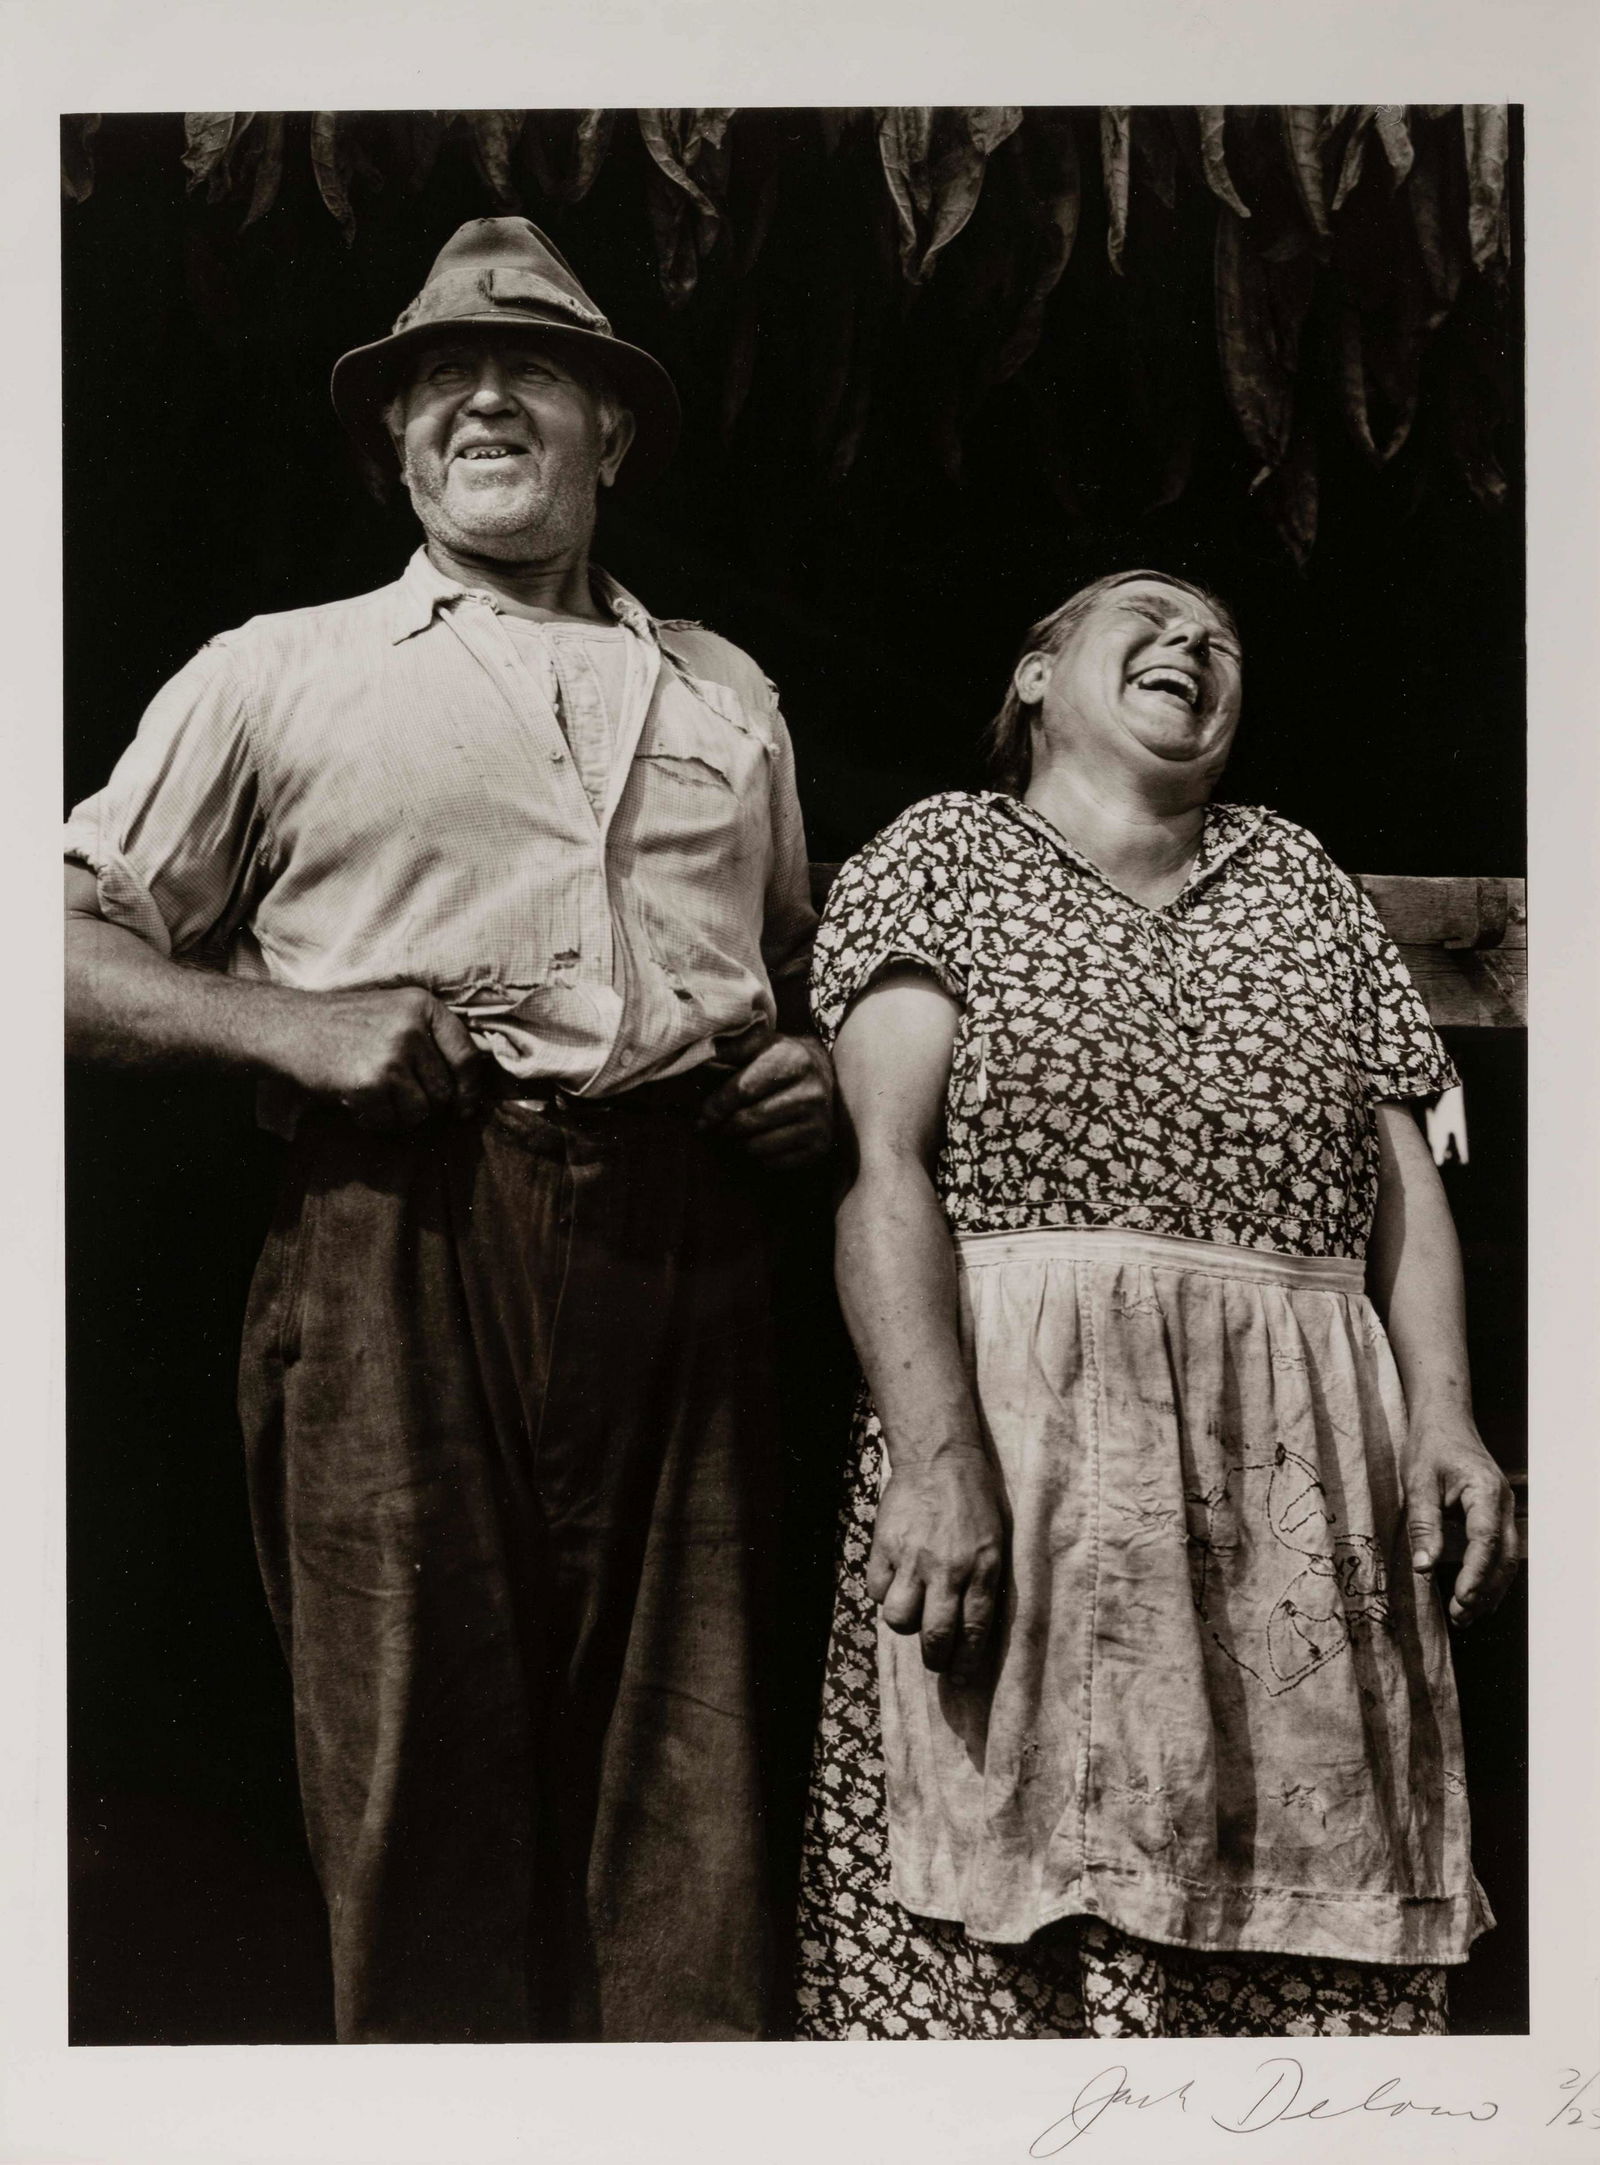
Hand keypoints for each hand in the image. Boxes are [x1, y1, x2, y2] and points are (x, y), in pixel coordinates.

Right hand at [270, 985, 484, 1130]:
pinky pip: (390, 1121)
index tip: (465, 1107)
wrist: (288, 1027)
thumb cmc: (345, 1024)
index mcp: (424, 1006)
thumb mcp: (395, 1013)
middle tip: (396, 1096)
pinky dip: (374, 1120)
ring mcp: (390, 1055)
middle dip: (425, 1103)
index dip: (470, 1089)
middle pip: (444, 1091)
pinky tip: (357, 1102)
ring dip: (399, 1115)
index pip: (467, 1056)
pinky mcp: (368, 1082)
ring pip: (420, 1111)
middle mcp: (411, 1028)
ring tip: (374, 1096)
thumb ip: (431, 1039)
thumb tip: (471, 1089)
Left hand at [698, 1021, 834, 1167]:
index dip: (715, 1106)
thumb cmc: (780, 1059)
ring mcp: (818, 1122)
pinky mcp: (819, 1146)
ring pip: (757, 1146)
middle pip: (748, 1121)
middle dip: (723, 1127)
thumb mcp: (760, 1043)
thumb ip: (733, 1047)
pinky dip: (758, 1156)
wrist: (823, 1075)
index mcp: (795, 1061)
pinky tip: (757, 1141)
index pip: (743, 1090)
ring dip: (738, 1143)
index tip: (701, 1118)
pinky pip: (773, 1163)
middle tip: (715, 1127)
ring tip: (736, 1133)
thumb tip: (707, 1053)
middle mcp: (811, 1092)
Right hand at [865, 1444, 1005, 1674]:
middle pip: (936, 1636)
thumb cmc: (975, 1499)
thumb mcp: (996, 1540)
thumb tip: (974, 1627)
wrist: (939, 1458)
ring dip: (906, 1624)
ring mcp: (912, 1558)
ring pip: (900, 1620)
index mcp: (981, 1568)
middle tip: (935, 1660)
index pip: (974, 1632)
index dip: (965, 1662)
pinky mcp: (884, 1546)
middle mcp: (947, 1569)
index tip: (960, 1676)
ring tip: (913, 1613)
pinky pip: (877, 1591)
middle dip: (936, 1659)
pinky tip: (896, 1582)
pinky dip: (886, 1593)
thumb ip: (986, 1581)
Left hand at [1403, 1411, 1520, 1624]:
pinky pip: (1501, 1552)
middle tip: (1459, 1616)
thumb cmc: (1429, 1447)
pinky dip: (1490, 1576)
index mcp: (1485, 1491)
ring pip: (1507, 1559)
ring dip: (1488, 1589)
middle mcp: (1504, 1503)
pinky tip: (1474, 1596)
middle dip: (1484, 1590)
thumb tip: (1424, 1568)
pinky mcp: (1497, 1516)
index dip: (1475, 1573)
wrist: (1445, 1420)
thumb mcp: (1418, 1482)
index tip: (1460, 1599)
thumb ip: (1423, 1525)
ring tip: (1464, 1616)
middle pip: (1504, 1557)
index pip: (1485, 1540)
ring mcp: (1505, 1510)